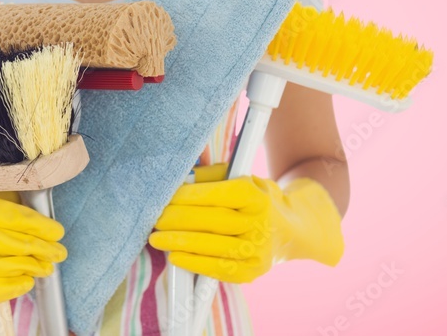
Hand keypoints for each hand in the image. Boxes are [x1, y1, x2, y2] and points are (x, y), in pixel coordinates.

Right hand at [0, 193, 65, 304]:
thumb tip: (21, 214)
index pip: (19, 219)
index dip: (42, 228)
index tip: (57, 232)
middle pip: (18, 244)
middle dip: (44, 250)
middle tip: (60, 253)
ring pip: (6, 267)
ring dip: (31, 268)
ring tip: (46, 268)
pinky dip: (8, 290)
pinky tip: (23, 285)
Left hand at [149, 166, 343, 282]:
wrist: (290, 230)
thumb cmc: (257, 201)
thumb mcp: (242, 179)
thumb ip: (212, 176)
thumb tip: (182, 177)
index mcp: (258, 196)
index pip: (219, 194)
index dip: (189, 196)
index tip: (167, 196)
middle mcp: (261, 223)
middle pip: (212, 221)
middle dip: (178, 220)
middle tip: (155, 218)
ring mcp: (258, 250)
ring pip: (212, 246)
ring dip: (179, 243)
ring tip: (156, 239)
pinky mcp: (252, 271)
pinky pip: (218, 269)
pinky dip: (193, 263)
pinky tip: (175, 257)